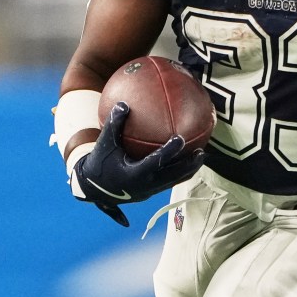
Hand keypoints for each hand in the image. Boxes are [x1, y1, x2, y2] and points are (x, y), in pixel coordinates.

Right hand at [72, 102, 204, 225]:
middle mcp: (144, 185)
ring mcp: (149, 191)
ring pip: (174, 181)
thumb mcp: (104, 143)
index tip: (180, 138)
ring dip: (189, 170)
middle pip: (172, 176)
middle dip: (188, 165)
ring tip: (201, 156)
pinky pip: (170, 181)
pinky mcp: (151, 192)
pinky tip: (188, 158)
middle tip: (201, 151)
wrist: (95, 188)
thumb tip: (124, 103)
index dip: (168, 151)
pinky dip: (181, 171)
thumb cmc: (100, 162)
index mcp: (133, 174)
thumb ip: (114, 124)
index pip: (155, 162)